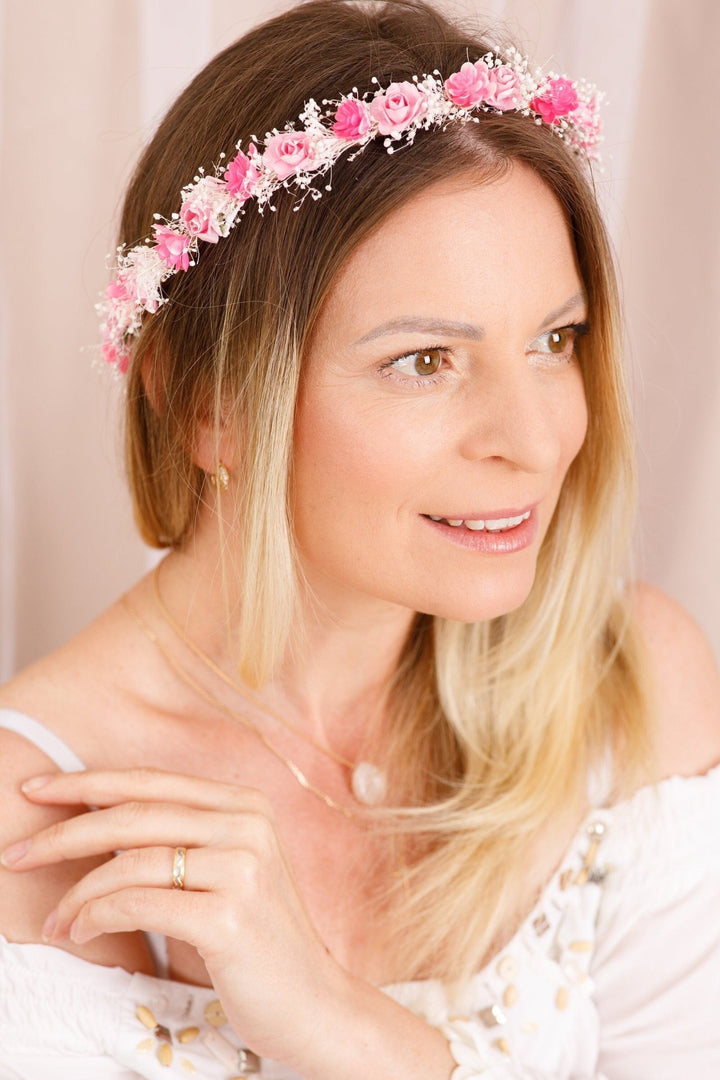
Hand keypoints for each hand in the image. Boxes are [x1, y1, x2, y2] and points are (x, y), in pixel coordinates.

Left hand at [1, 768, 348, 1071]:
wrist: (315, 1003)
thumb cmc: (259, 940)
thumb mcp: (227, 872)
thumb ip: (184, 838)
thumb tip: (101, 821)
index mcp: (245, 805)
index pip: (151, 781)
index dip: (88, 783)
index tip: (36, 789)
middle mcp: (247, 824)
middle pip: (134, 815)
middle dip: (65, 833)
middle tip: (16, 854)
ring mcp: (243, 868)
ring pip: (131, 862)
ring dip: (78, 892)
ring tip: (53, 919)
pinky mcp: (231, 916)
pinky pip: (140, 904)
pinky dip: (97, 917)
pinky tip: (79, 932)